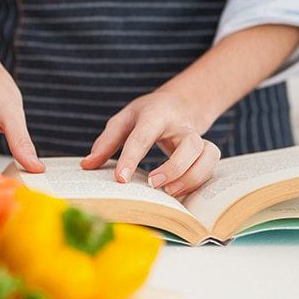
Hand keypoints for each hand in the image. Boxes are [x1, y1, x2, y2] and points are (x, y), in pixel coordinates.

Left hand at [80, 90, 219, 196]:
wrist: (179, 105)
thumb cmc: (146, 114)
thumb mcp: (124, 120)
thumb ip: (106, 142)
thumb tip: (87, 166)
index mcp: (156, 115)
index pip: (143, 136)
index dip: (131, 159)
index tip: (120, 179)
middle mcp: (182, 126)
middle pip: (189, 144)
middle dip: (174, 168)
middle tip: (153, 185)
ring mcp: (198, 138)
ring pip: (208, 155)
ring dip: (192, 177)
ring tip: (169, 193)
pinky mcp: (206, 151)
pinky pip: (211, 167)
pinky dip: (199, 182)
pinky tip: (180, 193)